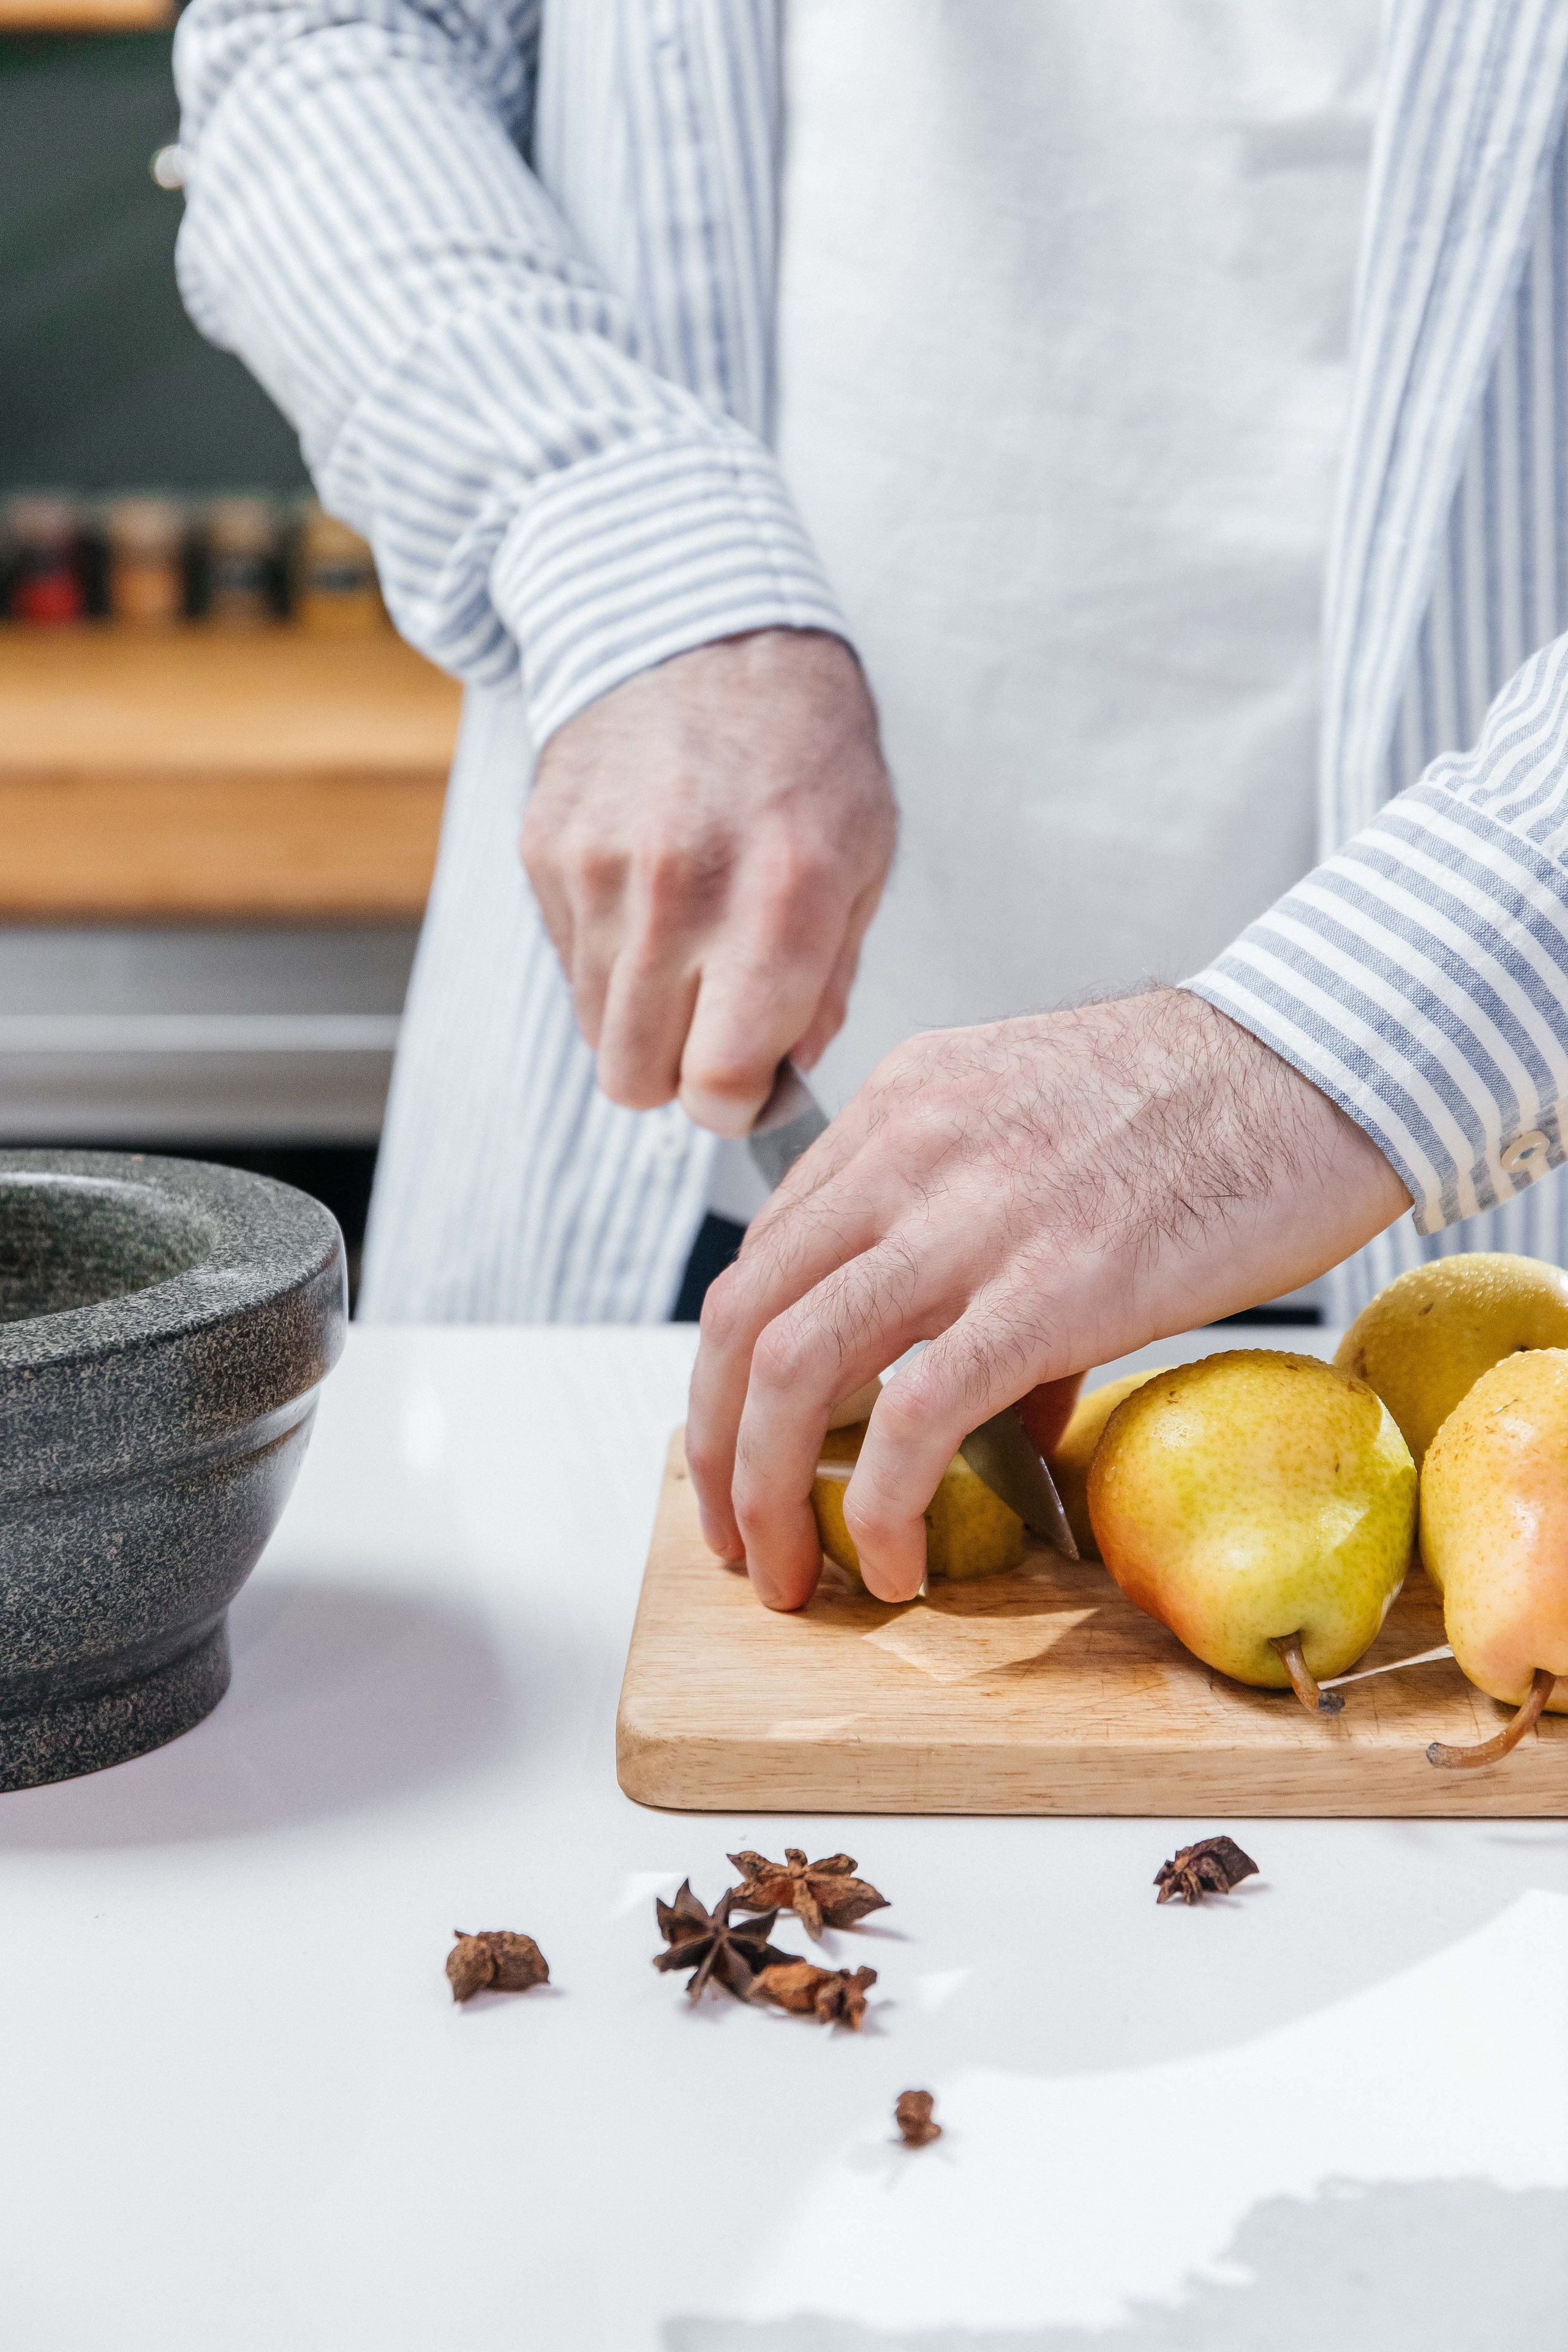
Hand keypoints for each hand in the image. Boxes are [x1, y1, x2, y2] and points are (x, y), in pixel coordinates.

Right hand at [521, 629, 895, 1133]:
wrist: (703, 629)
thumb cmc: (804, 753)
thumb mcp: (862, 858)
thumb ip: (829, 982)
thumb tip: (786, 1072)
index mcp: (779, 902)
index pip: (719, 1083)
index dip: (735, 1106)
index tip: (749, 1086)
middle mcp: (679, 893)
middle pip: (638, 1079)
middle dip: (681, 1074)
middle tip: (715, 1026)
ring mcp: (599, 871)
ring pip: (596, 1031)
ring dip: (642, 1017)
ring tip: (685, 947)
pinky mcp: (545, 851)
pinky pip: (567, 964)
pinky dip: (606, 956)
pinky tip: (646, 890)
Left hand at [687, 989, 1410, 1607]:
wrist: (1326, 1065)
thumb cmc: (1211, 1105)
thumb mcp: (1044, 1130)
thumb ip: (984, 1250)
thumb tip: (994, 1403)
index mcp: (900, 1108)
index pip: (765, 1253)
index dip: (733, 1369)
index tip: (744, 1448)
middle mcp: (906, 1151)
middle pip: (740, 1317)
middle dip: (715, 1450)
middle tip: (731, 1536)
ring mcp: (970, 1217)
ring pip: (792, 1367)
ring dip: (764, 1494)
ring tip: (784, 1576)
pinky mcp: (1051, 1288)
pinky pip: (915, 1415)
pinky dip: (881, 1506)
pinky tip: (896, 1563)